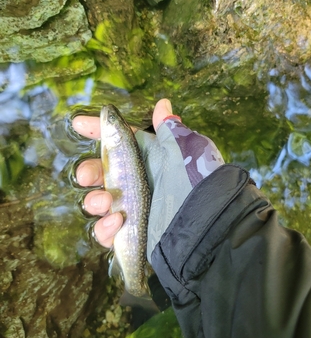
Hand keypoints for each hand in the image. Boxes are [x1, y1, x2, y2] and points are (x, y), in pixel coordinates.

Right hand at [73, 98, 223, 260]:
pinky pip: (105, 231)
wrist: (205, 225)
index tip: (78, 124)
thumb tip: (163, 103)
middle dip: (88, 171)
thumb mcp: (185, 149)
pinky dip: (105, 228)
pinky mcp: (129, 234)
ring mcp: (131, 209)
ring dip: (94, 200)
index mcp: (149, 159)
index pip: (119, 141)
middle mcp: (137, 183)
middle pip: (101, 173)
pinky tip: (118, 222)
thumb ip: (169, 128)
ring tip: (105, 201)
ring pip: (98, 202)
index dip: (98, 131)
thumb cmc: (196, 181)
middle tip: (85, 176)